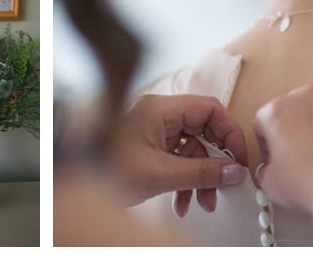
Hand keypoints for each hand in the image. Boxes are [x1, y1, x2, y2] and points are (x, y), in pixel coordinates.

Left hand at [111, 94, 248, 215]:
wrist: (73, 181)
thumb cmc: (104, 169)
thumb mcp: (160, 174)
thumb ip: (202, 172)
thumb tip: (234, 171)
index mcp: (160, 109)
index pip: (209, 109)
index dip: (229, 133)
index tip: (238, 159)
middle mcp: (157, 115)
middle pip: (202, 131)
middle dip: (214, 161)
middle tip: (225, 182)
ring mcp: (151, 132)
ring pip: (189, 150)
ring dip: (199, 177)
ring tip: (202, 203)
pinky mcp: (146, 148)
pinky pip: (175, 160)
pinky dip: (182, 181)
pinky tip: (181, 203)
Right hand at [254, 83, 312, 245]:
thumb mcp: (271, 184)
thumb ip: (266, 168)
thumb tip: (274, 168)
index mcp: (279, 110)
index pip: (265, 119)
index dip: (269, 140)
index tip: (277, 153)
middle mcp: (308, 95)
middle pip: (298, 107)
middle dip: (299, 127)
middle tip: (307, 154)